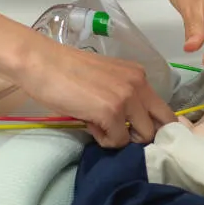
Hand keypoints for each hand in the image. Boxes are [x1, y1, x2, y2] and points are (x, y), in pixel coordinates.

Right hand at [15, 38, 177, 147]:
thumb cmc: (64, 71)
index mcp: (138, 75)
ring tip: (98, 125)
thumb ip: (122, 96)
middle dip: (143, 135)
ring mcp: (127, 98)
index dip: (152, 125)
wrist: (41, 63)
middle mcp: (139, 84)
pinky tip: (88, 123)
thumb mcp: (104, 80)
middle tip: (118, 133)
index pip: (163, 109)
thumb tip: (130, 125)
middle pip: (162, 125)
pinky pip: (118, 141)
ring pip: (143, 136)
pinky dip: (103, 139)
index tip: (133, 131)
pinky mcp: (111, 112)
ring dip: (122, 138)